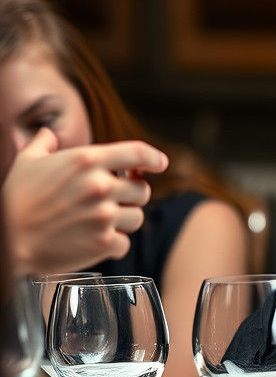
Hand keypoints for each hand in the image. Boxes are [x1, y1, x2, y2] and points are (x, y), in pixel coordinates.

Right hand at [2, 129, 168, 275]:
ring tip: (99, 222)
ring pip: (137, 217)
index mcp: (87, 160)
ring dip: (123, 220)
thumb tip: (49, 132)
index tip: (160, 164)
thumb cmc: (14, 200)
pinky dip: (113, 244)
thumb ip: (44, 143)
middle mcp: (101, 185)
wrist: (6, 240)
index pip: (138, 153)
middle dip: (131, 195)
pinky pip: (124, 243)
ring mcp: (105, 215)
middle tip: (112, 201)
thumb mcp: (28, 162)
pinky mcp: (104, 242)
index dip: (154, 158)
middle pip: (142, 190)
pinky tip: (93, 241)